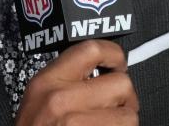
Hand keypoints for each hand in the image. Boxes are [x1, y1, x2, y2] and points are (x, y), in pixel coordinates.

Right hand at [15, 40, 138, 124]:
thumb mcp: (39, 97)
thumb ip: (66, 80)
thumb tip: (100, 70)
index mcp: (47, 82)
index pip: (90, 50)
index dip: (114, 54)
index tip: (118, 62)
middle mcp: (60, 100)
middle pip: (121, 84)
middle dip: (124, 97)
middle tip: (115, 105)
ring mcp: (76, 125)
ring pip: (129, 115)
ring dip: (124, 122)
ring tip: (108, 125)